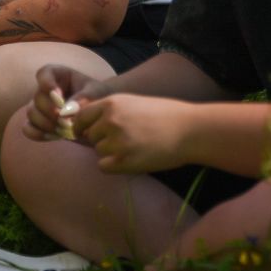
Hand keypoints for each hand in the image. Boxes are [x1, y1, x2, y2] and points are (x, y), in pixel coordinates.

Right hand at [23, 64, 113, 140]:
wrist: (101, 115)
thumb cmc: (100, 97)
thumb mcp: (97, 93)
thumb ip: (84, 98)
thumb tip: (66, 111)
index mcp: (59, 75)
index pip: (44, 73)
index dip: (46, 83)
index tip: (58, 96)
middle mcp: (46, 90)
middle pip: (37, 97)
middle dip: (50, 111)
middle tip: (65, 121)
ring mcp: (41, 107)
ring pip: (31, 113)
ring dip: (46, 124)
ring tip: (64, 131)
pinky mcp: (40, 123)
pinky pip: (28, 128)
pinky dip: (37, 133)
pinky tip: (54, 137)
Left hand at [72, 94, 195, 172]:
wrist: (190, 130)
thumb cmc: (165, 115)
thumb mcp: (133, 103)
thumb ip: (110, 112)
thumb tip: (87, 127)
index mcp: (111, 103)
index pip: (81, 116)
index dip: (80, 126)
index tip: (83, 133)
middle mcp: (110, 120)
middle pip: (90, 136)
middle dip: (101, 140)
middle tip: (124, 141)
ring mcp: (116, 141)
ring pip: (98, 152)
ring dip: (110, 153)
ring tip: (134, 148)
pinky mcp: (124, 161)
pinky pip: (104, 167)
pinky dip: (114, 166)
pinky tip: (131, 160)